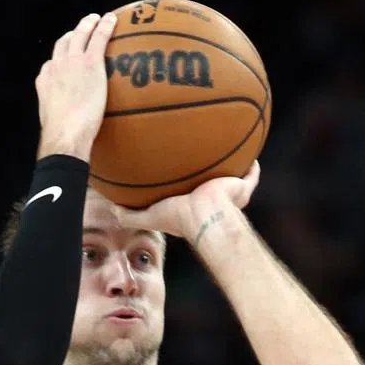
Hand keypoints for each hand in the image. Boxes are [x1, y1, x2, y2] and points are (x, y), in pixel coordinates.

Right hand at [35, 12, 117, 160]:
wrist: (65, 135)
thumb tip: (70, 133)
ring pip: (79, 34)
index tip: (67, 59)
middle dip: (72, 35)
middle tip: (82, 31)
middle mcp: (55, 67)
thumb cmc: (62, 140)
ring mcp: (71, 63)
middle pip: (62, 43)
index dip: (59, 59)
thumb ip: (61, 121)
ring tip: (97, 20)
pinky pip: (98, 38)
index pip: (50, 64)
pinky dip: (105, 26)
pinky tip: (113, 20)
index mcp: (45, 82)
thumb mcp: (54, 127)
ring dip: (88, 24)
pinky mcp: (89, 63)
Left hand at [114, 161, 260, 243]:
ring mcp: (229, 193)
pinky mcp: (242, 187)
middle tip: (203, 153)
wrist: (206, 217)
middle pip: (212, 182)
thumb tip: (111, 208)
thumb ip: (131, 215)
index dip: (185, 183)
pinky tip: (251, 151)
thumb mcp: (151, 216)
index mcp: (192, 206)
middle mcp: (212, 199)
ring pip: (233, 176)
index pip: (189, 192)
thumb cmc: (180, 219)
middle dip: (210, 170)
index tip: (180, 170)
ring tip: (227, 145)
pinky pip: (251, 174)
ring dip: (231, 164)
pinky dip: (252, 165)